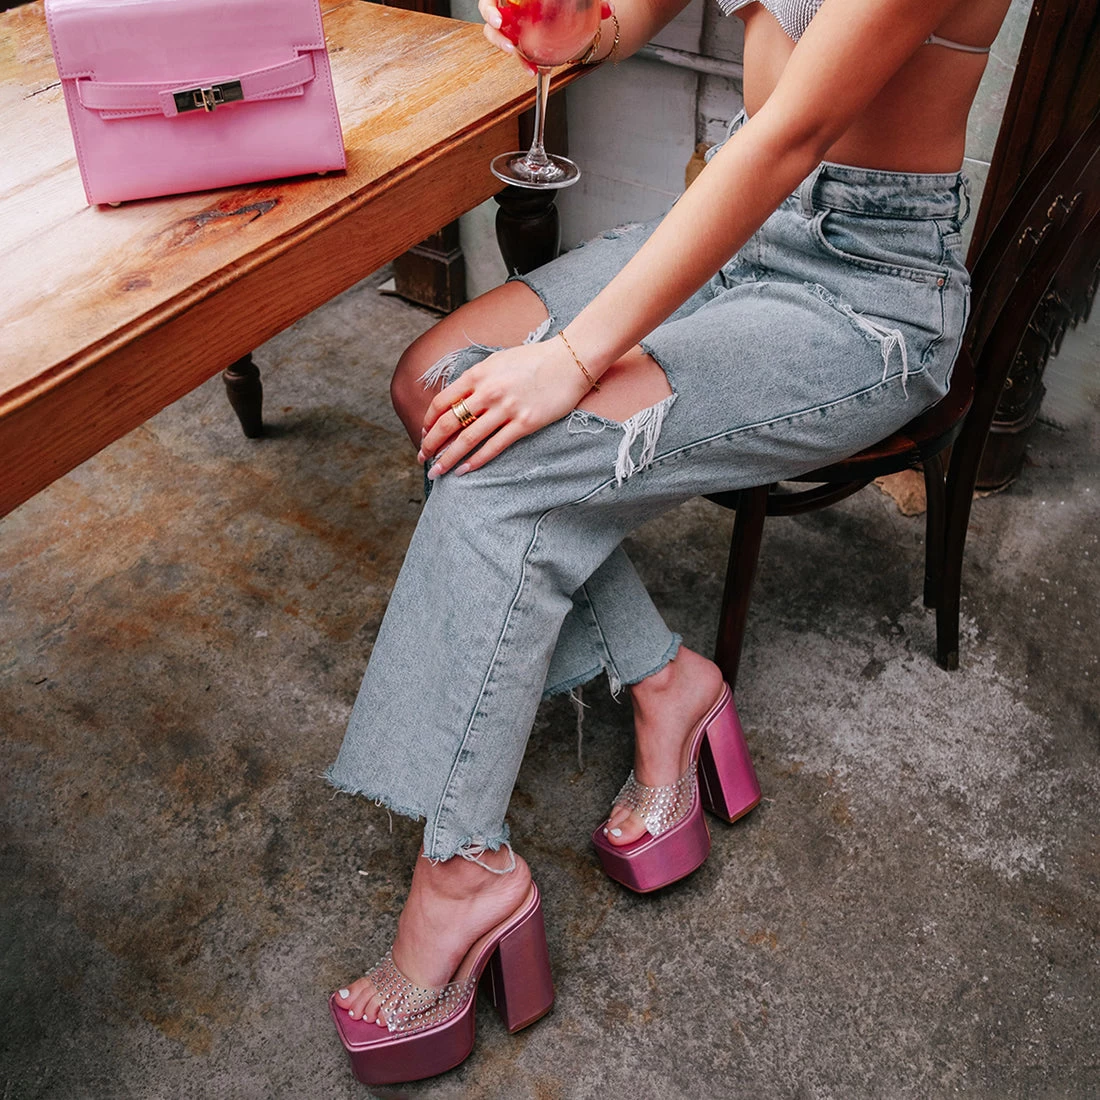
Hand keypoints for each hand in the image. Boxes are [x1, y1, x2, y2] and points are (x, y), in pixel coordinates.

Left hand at [417, 338, 591, 478]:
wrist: (569, 360)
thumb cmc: (534, 360)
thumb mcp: (497, 362)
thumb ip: (476, 380)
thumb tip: (457, 400)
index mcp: (477, 375)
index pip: (442, 402)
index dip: (428, 422)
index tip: (423, 435)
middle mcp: (488, 392)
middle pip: (449, 423)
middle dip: (431, 444)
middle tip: (423, 458)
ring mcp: (506, 409)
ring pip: (468, 439)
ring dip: (449, 458)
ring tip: (437, 471)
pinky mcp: (525, 423)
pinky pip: (494, 446)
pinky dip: (476, 460)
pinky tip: (464, 470)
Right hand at [480, 0, 613, 72]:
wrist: (566, 11)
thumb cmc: (564, 1)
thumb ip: (590, 1)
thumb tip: (608, 10)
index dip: (492, 4)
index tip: (501, 14)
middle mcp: (509, 3)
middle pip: (489, 7)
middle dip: (492, 18)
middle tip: (502, 27)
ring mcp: (510, 22)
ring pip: (496, 32)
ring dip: (501, 44)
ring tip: (514, 53)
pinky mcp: (516, 40)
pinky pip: (515, 50)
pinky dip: (522, 61)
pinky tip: (533, 70)